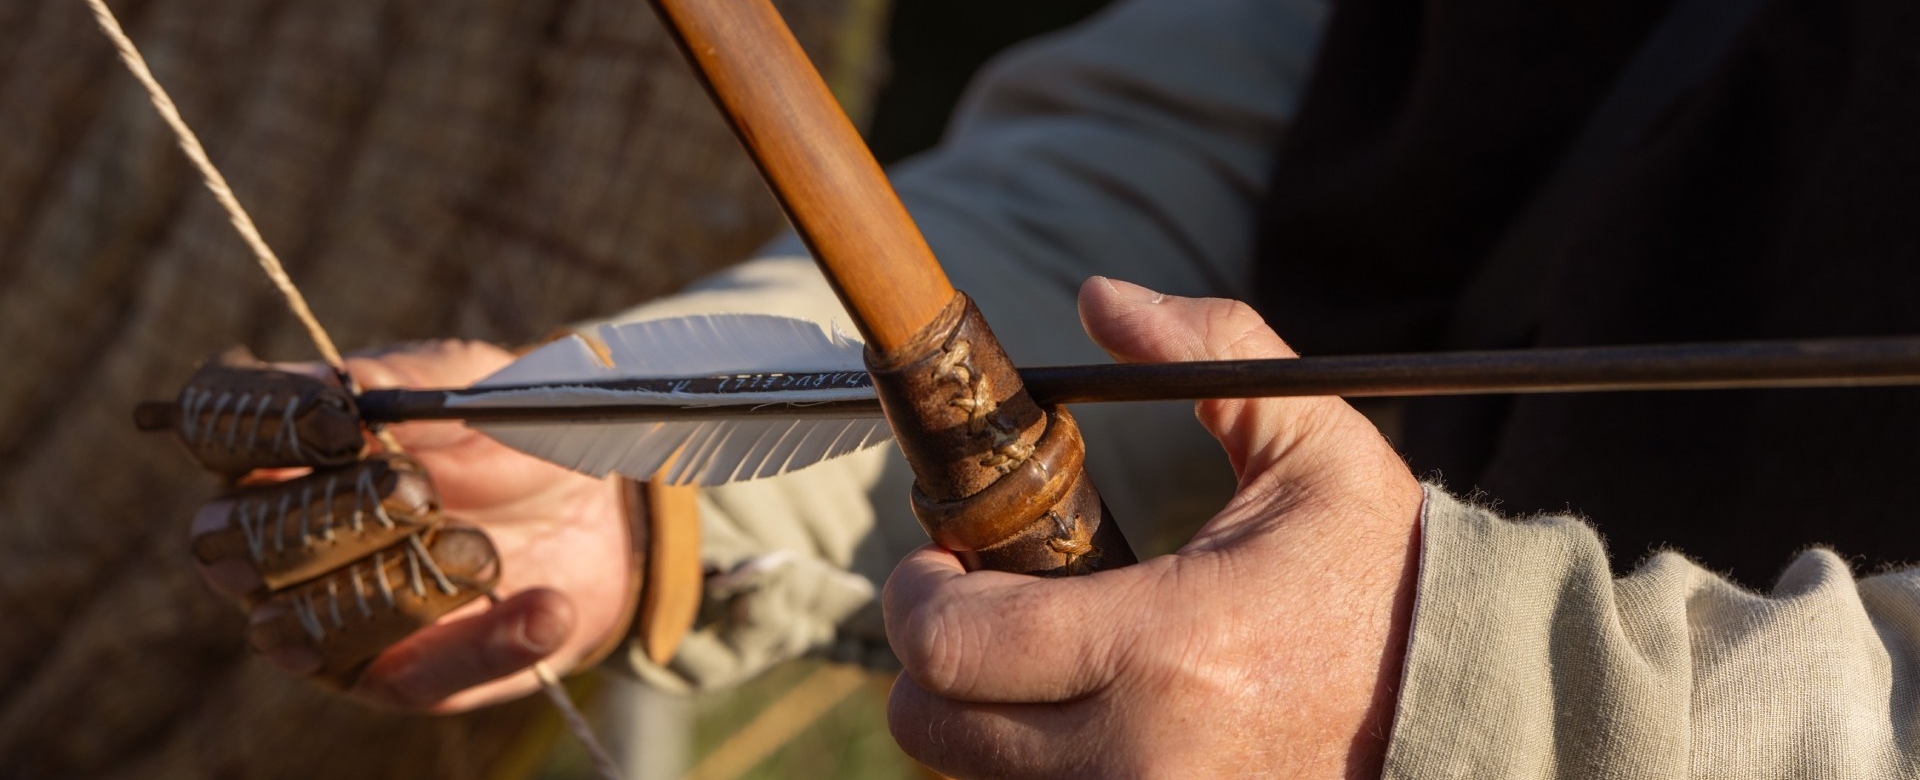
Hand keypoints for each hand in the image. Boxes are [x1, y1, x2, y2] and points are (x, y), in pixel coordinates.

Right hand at [192, 340, 633, 712]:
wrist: (587, 504)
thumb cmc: (499, 429)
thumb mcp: (463, 385)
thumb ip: (399, 381)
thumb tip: (328, 387)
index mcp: (272, 448)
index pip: (214, 430)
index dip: (260, 426)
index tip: (339, 423)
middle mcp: (268, 542)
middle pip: (233, 544)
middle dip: (324, 519)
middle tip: (415, 494)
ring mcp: (316, 621)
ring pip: (298, 628)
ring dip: (395, 589)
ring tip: (485, 550)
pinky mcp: (389, 679)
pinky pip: (414, 678)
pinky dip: (483, 644)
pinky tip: (544, 608)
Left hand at [883, 278, 1424, 778]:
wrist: (1467, 706)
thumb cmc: (1383, 576)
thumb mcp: (1316, 444)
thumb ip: (1210, 351)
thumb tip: (1099, 295)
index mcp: (1167, 647)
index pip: (953, 646)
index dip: (919, 595)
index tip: (941, 560)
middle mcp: (1140, 759)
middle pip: (933, 731)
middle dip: (932, 661)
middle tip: (974, 609)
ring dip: (979, 721)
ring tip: (1032, 664)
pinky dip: (1030, 771)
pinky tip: (1076, 717)